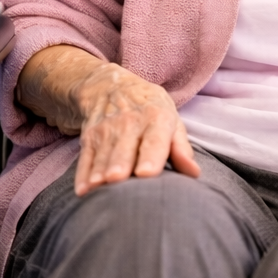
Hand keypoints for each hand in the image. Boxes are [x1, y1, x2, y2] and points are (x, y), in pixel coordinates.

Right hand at [72, 61, 199, 195]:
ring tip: (97, 189)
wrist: (111, 85)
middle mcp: (129, 123)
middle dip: (119, 165)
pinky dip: (83, 175)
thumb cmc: (150, 110)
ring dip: (99, 173)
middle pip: (124, 150)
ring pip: (103, 156)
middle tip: (117, 180)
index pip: (153, 140)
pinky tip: (83, 191)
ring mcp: (106, 131)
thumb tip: (194, 173)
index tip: (146, 173)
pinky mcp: (88, 139)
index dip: (150, 157)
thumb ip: (181, 148)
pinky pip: (85, 159)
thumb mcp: (171, 119)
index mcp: (156, 119)